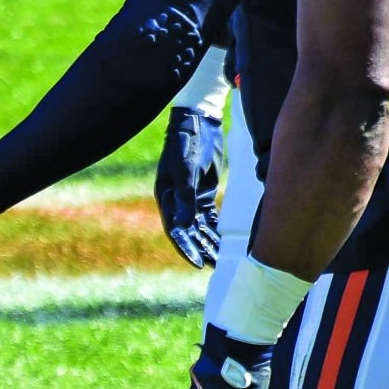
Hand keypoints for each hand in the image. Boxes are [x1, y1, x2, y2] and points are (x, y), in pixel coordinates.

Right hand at [155, 107, 222, 269]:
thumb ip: (186, 196)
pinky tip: (222, 241)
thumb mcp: (187, 169)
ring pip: (198, 226)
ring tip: (220, 259)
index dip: (186, 248)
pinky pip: (208, 217)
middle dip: (199, 249)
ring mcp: (189, 197)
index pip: (175, 229)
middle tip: (213, 266)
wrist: (197, 122)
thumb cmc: (188, 142)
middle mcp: (175, 200)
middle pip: (187, 232)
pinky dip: (214, 229)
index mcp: (166, 196)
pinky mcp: (201, 192)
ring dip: (208, 242)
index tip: (198, 263)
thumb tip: (185, 224)